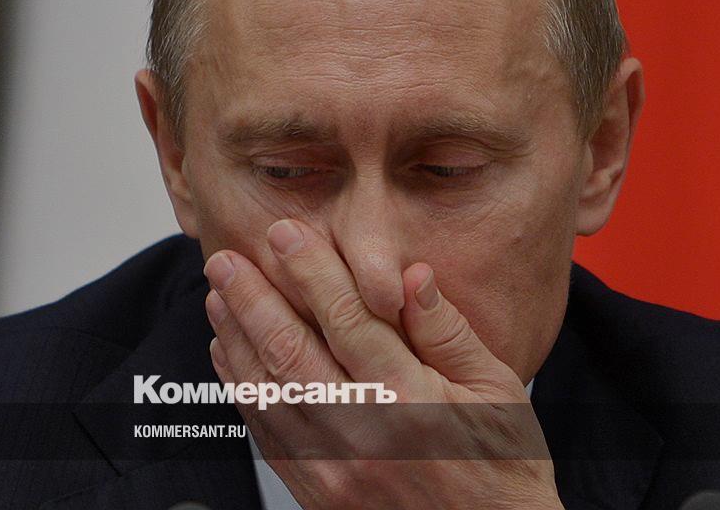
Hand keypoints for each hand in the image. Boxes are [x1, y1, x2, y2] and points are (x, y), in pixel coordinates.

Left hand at [204, 219, 563, 508]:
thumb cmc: (501, 469)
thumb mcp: (498, 391)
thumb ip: (448, 332)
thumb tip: (411, 276)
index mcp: (412, 401)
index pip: (347, 320)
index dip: (310, 271)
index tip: (286, 236)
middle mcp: (364, 434)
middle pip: (290, 352)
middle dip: (252, 299)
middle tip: (225, 260)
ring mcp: (335, 470)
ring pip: (268, 393)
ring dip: (237, 339)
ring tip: (218, 298)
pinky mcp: (319, 493)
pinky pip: (268, 436)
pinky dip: (242, 391)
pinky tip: (231, 359)